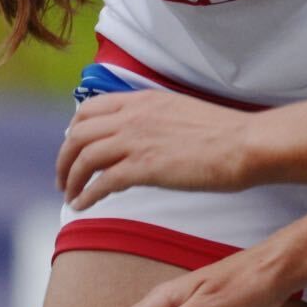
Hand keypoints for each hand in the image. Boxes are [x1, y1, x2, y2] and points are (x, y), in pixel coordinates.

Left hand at [56, 90, 256, 208]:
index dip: (74, 131)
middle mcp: (132, 116)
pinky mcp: (144, 167)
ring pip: (84, 158)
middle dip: (64, 158)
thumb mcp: (180, 112)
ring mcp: (136, 140)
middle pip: (78, 134)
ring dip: (70, 179)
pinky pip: (101, 182)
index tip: (73, 149)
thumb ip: (154, 119)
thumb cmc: (223, 134)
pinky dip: (86, 195)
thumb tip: (142, 137)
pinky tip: (82, 206)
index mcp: (141, 100)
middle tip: (63, 178)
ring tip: (70, 196)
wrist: (244, 144)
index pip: (89, 109)